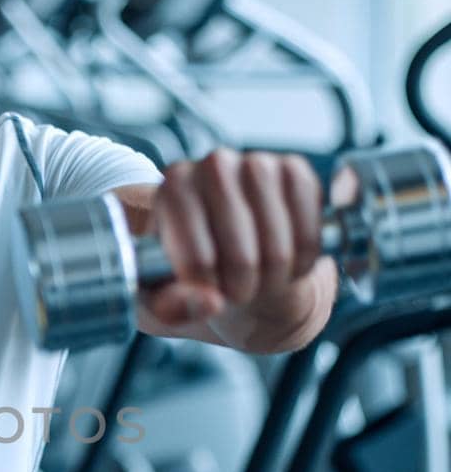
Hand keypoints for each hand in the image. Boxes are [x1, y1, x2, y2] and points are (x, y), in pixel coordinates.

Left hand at [142, 148, 332, 328]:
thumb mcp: (160, 297)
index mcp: (172, 189)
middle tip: (235, 292)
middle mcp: (214, 165)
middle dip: (242, 290)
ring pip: (279, 250)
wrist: (226, 248)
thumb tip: (210, 303)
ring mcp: (259, 164)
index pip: (199, 260)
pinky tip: (283, 261)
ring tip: (256, 279)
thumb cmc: (187, 274)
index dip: (209, 293)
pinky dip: (302, 262)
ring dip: (273, 280)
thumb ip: (170, 307)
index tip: (207, 294)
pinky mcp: (296, 171)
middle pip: (242, 258)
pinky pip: (310, 236)